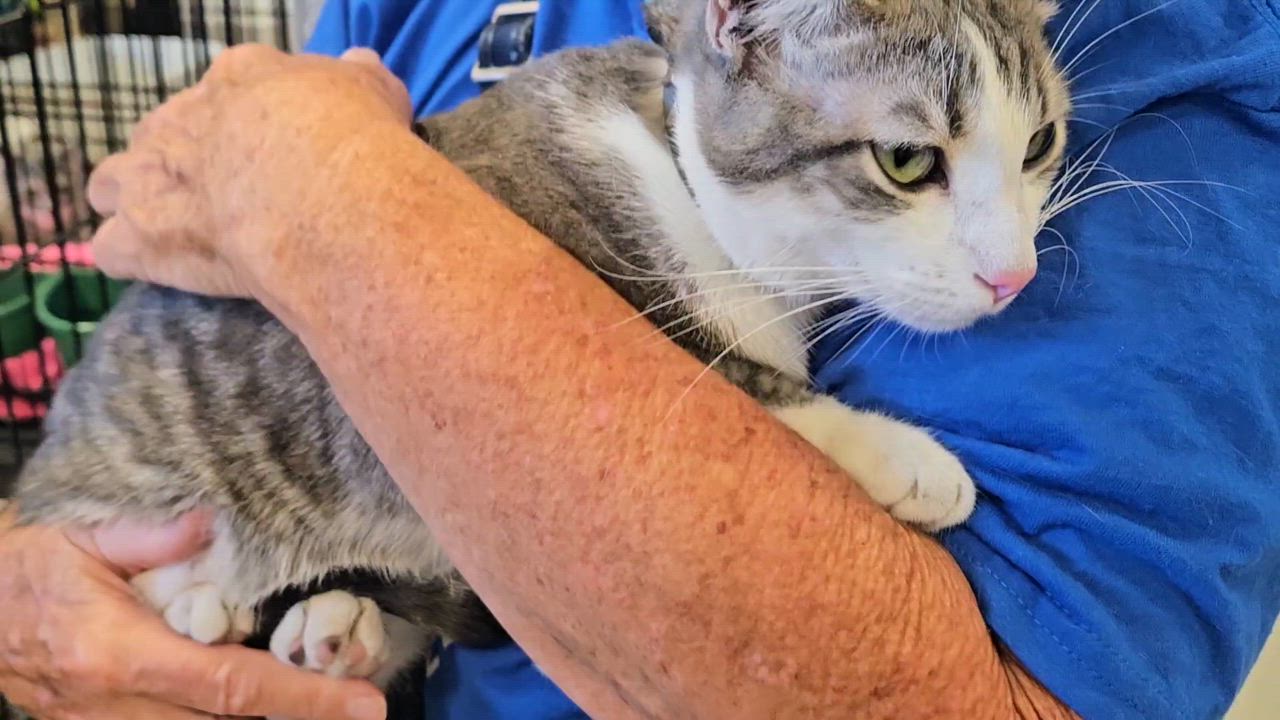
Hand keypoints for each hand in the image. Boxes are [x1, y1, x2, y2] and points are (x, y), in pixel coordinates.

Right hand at [0, 503, 386, 719]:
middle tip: (363, 703)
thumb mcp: (85, 533)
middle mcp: (116, 704)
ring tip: (325, 700)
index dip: (304, 699)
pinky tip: (262, 700)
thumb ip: (151, 536)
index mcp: (118, 653)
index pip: (229, 685)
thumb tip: (215, 523)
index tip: (364, 704)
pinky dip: (222, 716)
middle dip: (299, 714)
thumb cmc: (28, 564)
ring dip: (264, 717)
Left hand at [86, 45, 412, 299]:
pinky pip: (112, 249)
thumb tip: (360, 70)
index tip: (272, 152)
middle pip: (161, 134)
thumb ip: (358, 81)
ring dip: (136, 204)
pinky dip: (132, 259)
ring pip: (112, 183)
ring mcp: (153, 174)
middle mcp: (185, 118)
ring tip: (176, 233)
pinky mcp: (142, 234)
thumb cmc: (358, 142)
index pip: (224, 92)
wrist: (329, 197)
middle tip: (230, 198)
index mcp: (241, 77)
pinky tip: (164, 271)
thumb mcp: (374, 92)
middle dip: (184, 163)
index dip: (245, 125)